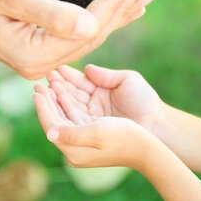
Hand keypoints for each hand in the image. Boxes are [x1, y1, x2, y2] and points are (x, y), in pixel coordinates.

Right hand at [0, 0, 154, 78]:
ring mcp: (40, 61)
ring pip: (88, 38)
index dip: (114, 4)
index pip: (87, 29)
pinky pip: (77, 36)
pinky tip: (115, 7)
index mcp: (34, 54)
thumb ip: (50, 13)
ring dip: (116, 15)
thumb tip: (90, 27)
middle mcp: (40, 64)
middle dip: (122, 9)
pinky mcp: (39, 51)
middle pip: (93, 37)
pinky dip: (99, 19)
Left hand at [33, 83, 153, 170]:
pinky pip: (73, 118)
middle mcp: (75, 149)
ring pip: (63, 117)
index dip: (43, 107)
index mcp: (73, 151)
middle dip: (47, 101)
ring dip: (56, 99)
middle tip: (38, 83)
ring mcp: (83, 143)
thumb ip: (72, 133)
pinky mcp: (91, 135)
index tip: (36, 90)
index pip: (51, 125)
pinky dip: (67, 104)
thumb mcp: (97, 133)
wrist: (146, 147)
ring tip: (49, 83)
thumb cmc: (124, 137)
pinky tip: (62, 94)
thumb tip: (49, 133)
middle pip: (55, 121)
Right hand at [46, 64, 176, 139]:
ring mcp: (91, 118)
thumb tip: (86, 69)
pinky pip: (73, 120)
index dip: (67, 77)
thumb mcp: (126, 80)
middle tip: (43, 79)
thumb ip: (105, 75)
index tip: (54, 69)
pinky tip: (54, 100)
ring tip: (43, 88)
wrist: (156, 125)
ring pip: (68, 107)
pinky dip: (62, 111)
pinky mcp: (91, 131)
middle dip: (56, 87)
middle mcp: (93, 105)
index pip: (79, 82)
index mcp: (101, 91)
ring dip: (55, 98)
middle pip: (70, 95)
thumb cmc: (145, 100)